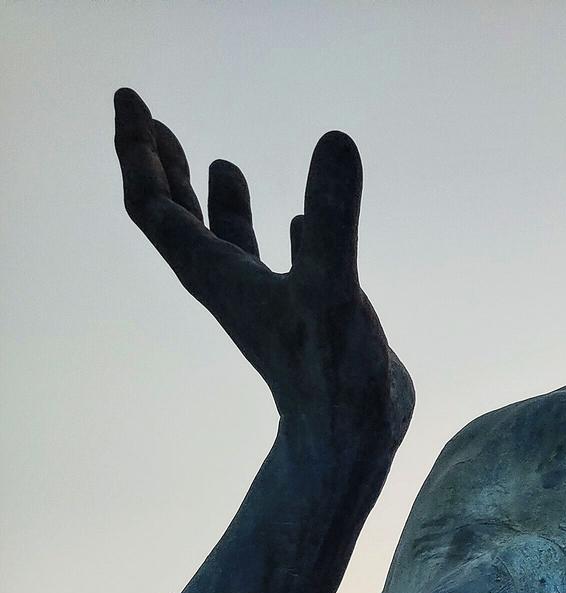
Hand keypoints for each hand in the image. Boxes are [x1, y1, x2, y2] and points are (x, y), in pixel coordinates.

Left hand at [114, 87, 413, 451]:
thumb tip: (336, 141)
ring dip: (216, 201)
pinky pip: (281, 267)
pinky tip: (292, 218)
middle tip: (151, 119)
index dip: (137, 151)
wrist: (353, 440)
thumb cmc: (330, 376)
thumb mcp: (332, 288)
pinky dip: (278, 236)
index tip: (133, 100)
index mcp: (215, 275)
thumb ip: (332, 217)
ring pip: (227, 243)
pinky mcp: (305, 317)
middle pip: (178, 219)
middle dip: (162, 168)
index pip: (154, 205)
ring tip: (220, 162)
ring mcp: (267, 303)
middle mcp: (231, 286)